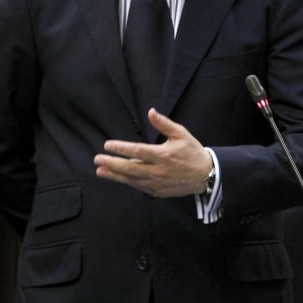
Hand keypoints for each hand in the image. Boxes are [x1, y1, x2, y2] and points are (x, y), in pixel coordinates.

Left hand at [93, 108, 211, 197]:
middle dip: (112, 164)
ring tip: (100, 171)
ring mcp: (157, 183)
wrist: (205, 175)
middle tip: (97, 160)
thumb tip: (150, 112)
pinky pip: (139, 187)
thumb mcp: (181, 133)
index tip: (107, 145)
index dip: (121, 148)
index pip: (137, 151)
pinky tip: (117, 177)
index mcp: (163, 155)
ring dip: (115, 176)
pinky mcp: (158, 191)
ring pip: (132, 180)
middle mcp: (158, 171)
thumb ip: (163, 124)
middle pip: (130, 168)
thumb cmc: (192, 152)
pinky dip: (127, 182)